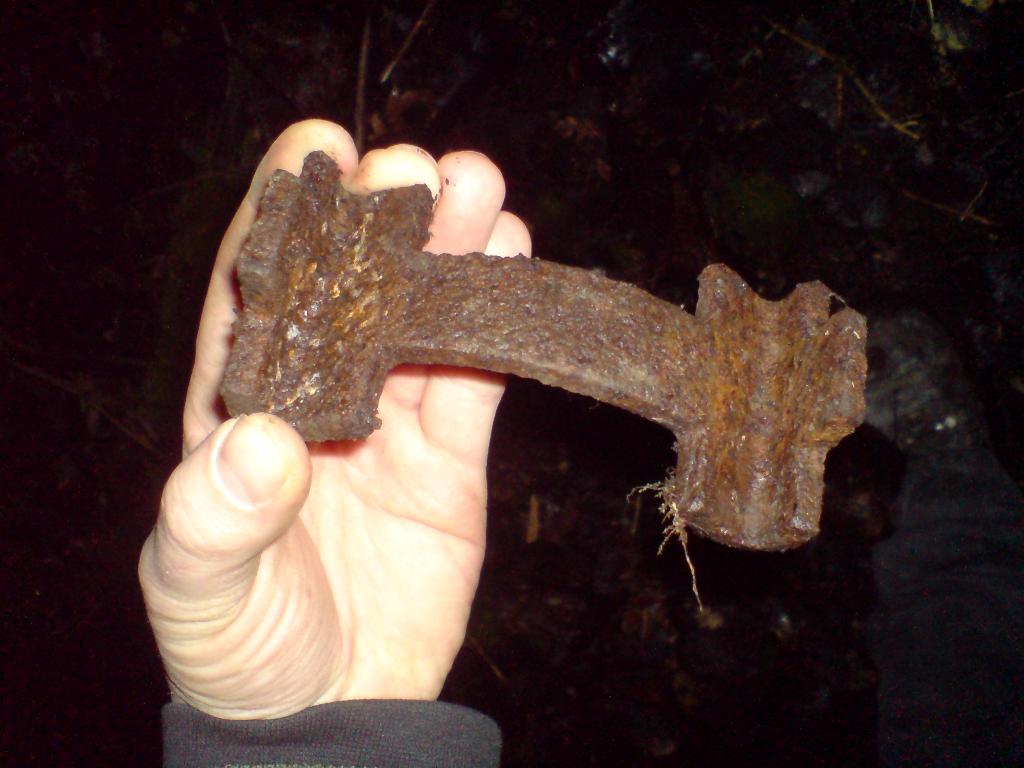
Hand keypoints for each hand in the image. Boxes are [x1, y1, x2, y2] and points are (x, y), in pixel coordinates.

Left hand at [138, 120, 530, 718]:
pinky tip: (513, 264)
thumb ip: (214, 515)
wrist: (334, 707)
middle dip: (383, 217)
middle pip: (355, 285)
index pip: (259, 289)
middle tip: (416, 164)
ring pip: (427, 317)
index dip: (286, 213)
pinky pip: (479, 379)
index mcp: (242, 403)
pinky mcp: (452, 456)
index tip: (316, 147)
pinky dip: (499, 327)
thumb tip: (258, 444)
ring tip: (480, 188)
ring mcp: (392, 420)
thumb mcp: (200, 586)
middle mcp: (321, 394)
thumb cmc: (243, 645)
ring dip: (453, 251)